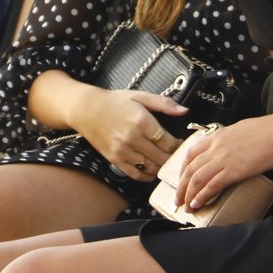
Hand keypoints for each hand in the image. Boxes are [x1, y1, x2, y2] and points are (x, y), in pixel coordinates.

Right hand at [70, 88, 187, 181]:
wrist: (87, 110)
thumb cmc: (115, 102)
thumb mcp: (140, 96)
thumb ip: (164, 103)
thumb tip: (185, 111)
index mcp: (142, 121)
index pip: (168, 142)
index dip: (178, 145)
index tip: (181, 144)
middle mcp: (132, 138)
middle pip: (162, 157)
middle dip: (172, 158)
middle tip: (176, 155)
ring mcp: (123, 151)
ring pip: (150, 168)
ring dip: (161, 167)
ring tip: (165, 161)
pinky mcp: (115, 160)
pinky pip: (136, 174)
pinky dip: (147, 175)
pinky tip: (151, 168)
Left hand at [175, 116, 272, 210]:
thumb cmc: (270, 130)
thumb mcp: (242, 130)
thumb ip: (230, 140)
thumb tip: (229, 149)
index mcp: (218, 135)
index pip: (191, 153)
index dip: (182, 169)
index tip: (181, 179)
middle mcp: (216, 146)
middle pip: (189, 168)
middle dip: (181, 187)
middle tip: (178, 199)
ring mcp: (223, 159)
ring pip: (196, 179)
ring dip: (188, 195)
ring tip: (186, 206)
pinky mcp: (233, 171)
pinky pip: (210, 186)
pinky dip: (201, 197)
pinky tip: (197, 204)